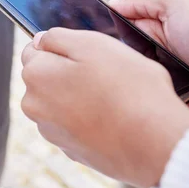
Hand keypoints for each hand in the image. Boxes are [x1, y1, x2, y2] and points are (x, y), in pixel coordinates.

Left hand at [20, 28, 188, 187]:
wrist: (153, 143)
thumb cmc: (127, 89)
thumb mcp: (93, 44)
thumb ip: (58, 37)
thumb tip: (40, 40)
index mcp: (35, 75)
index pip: (34, 49)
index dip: (61, 47)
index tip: (84, 53)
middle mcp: (34, 106)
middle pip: (46, 76)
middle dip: (67, 71)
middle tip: (103, 73)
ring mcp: (51, 131)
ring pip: (60, 101)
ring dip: (78, 95)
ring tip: (111, 97)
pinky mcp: (70, 150)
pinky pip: (74, 123)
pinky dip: (87, 118)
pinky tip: (112, 117)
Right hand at [110, 0, 188, 123]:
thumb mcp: (178, 3)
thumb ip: (143, 2)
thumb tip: (114, 5)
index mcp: (161, 24)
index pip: (123, 21)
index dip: (107, 22)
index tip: (90, 22)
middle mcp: (158, 48)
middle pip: (119, 47)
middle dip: (111, 47)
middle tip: (101, 46)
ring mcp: (159, 73)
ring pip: (125, 70)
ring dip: (121, 69)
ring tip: (113, 68)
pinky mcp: (162, 95)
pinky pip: (137, 92)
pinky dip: (132, 89)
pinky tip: (127, 87)